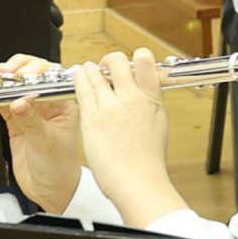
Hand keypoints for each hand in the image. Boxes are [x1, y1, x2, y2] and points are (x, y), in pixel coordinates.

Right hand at [0, 55, 81, 210]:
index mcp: (64, 102)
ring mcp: (31, 110)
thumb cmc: (60, 168)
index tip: (15, 74)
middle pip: (29, 75)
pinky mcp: (16, 121)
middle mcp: (48, 103)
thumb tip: (18, 101)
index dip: (30, 70)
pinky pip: (2, 101)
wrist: (51, 190)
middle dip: (12, 70)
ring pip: (14, 86)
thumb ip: (31, 120)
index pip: (48, 76)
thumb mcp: (46, 142)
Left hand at [72, 52, 180, 226]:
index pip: (145, 62)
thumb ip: (151, 103)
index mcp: (151, 99)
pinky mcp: (91, 118)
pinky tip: (78, 77)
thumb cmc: (148, 159)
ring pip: (95, 74)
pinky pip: (82, 90)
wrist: (136, 180)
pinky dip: (79, 80)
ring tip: (88, 68)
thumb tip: (147, 90)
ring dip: (91, 69)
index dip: (138, 57)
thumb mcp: (159, 124)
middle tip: (106, 66)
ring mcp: (109, 106)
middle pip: (117, 62)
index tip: (132, 62)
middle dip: (110, 60)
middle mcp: (131, 98)